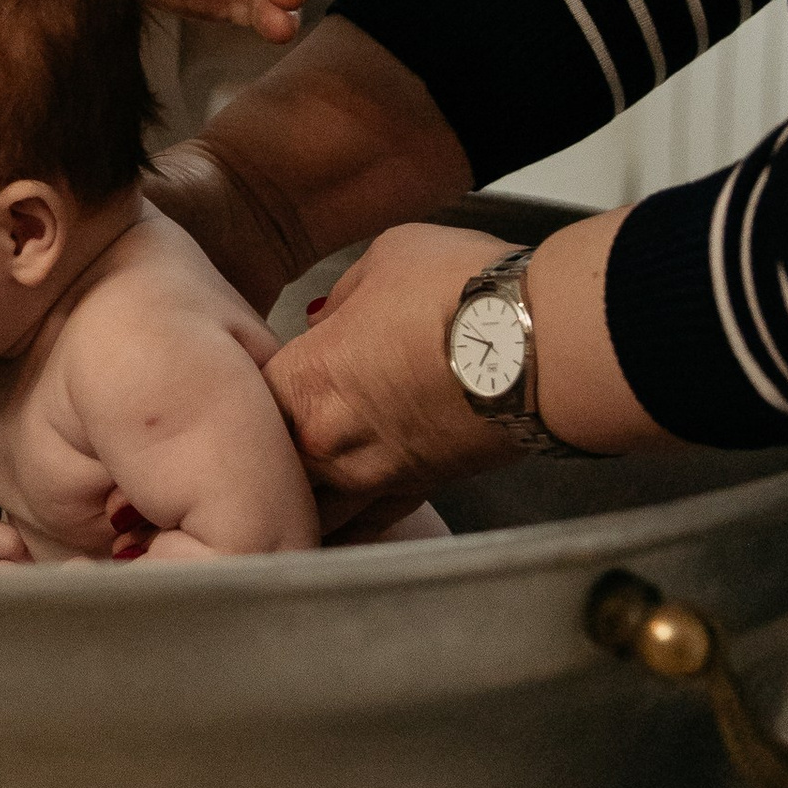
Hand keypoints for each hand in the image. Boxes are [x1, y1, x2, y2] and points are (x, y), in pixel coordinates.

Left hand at [263, 223, 512, 530]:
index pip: (249, 402)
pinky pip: (367, 525)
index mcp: (303, 381)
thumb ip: (341, 302)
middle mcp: (328, 442)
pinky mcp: (421, 492)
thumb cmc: (461, 291)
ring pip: (313, 510)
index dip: (250, 394)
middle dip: (269, 454)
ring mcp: (375, 476)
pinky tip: (342, 519)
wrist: (539, 341)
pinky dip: (352, 522)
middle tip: (265, 446)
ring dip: (303, 499)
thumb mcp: (382, 262)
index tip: (256, 388)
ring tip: (294, 491)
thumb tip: (330, 321)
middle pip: (272, 465)